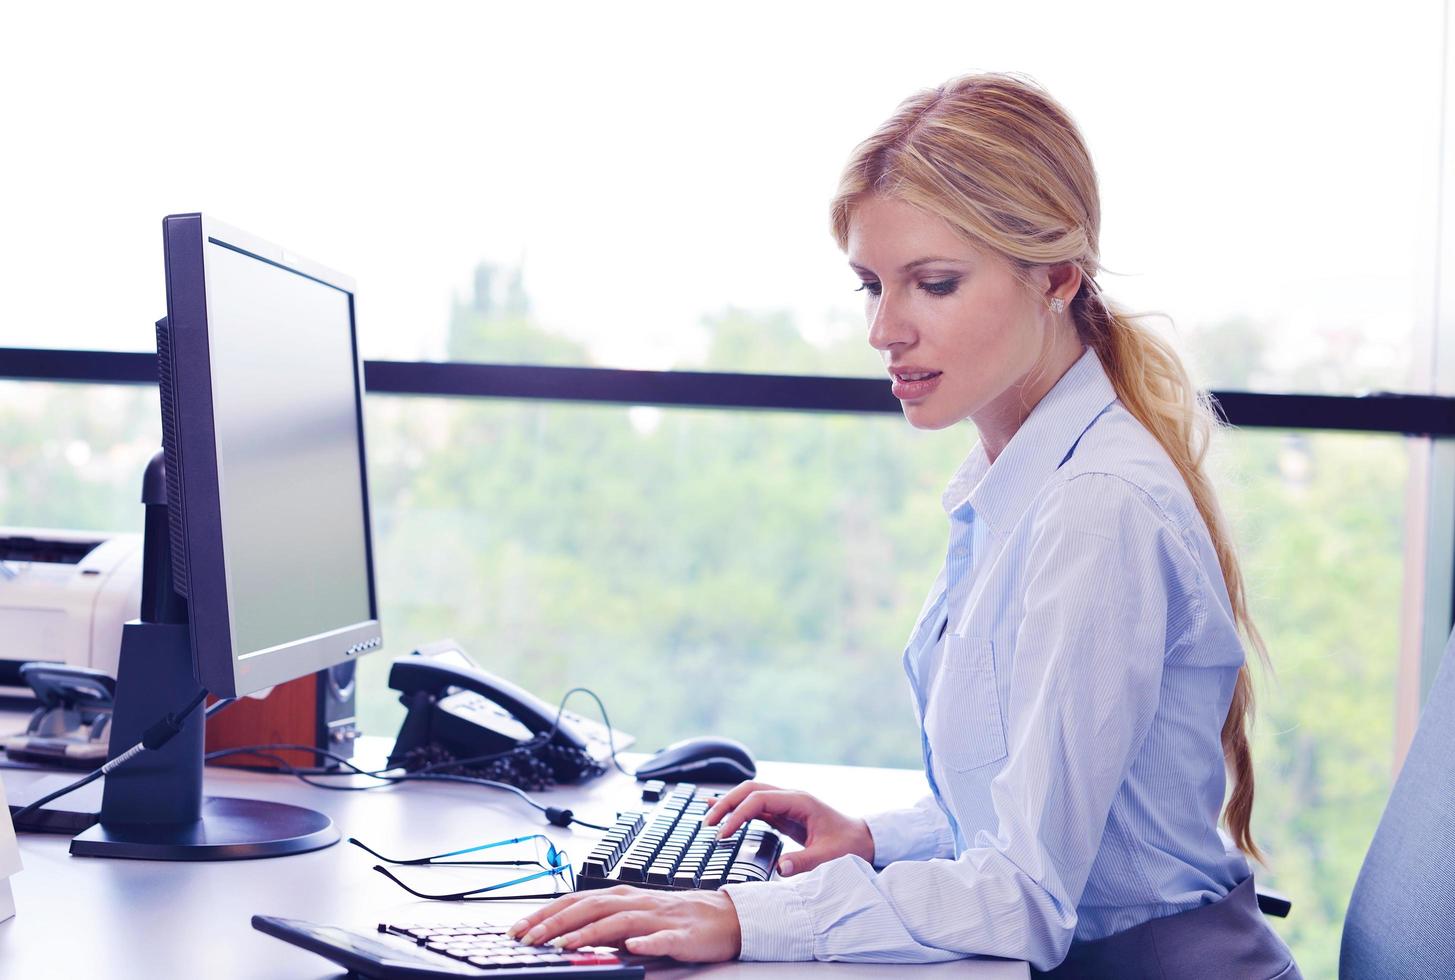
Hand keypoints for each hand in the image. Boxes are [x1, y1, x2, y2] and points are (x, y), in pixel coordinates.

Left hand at [508, 885, 739, 961]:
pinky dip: (646, 942)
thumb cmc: (673, 919)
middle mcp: (634, 902)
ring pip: (618, 921)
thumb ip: (601, 926)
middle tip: (529, 939)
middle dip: (556, 923)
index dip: (545, 914)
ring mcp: (657, 917)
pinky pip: (661, 937)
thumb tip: (563, 938)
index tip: (518, 929)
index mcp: (620, 897)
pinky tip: (633, 948)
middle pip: (589, 908)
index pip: (574, 901)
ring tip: (565, 946)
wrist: (721, 917)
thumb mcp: (631, 920)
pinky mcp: (680, 934)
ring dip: (589, 933)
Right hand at [704, 780, 873, 875]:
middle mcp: (790, 798)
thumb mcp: (830, 856)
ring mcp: (786, 804)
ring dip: (729, 804)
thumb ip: (805, 861)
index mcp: (799, 802)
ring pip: (750, 795)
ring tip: (708, 818)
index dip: (738, 815)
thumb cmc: (849, 844)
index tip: (724, 834)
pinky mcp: (784, 814)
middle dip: (727, 803)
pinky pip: (756, 807)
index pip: (759, 800)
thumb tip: (781, 868)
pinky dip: (738, 809)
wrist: (863, 838)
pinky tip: (721, 812)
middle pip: (750, 790)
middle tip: (709, 824)